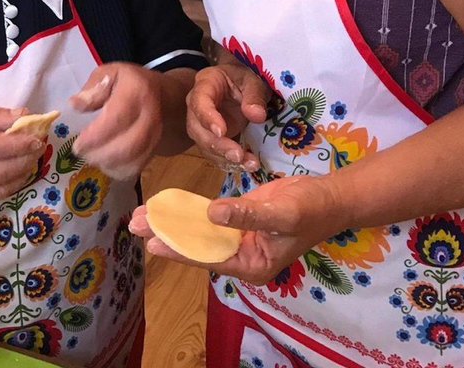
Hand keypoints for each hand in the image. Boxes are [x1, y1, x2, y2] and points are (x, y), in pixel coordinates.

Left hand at [70, 63, 161, 179]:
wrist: (165, 99)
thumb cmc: (131, 85)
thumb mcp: (112, 74)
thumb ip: (93, 88)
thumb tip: (75, 104)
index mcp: (137, 92)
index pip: (117, 119)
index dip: (95, 136)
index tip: (78, 145)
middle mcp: (150, 117)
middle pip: (127, 146)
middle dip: (100, 155)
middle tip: (82, 153)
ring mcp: (155, 137)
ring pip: (132, 161)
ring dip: (107, 164)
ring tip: (92, 157)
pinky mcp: (153, 151)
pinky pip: (135, 169)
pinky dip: (116, 171)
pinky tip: (105, 163)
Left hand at [129, 176, 347, 284]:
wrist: (329, 197)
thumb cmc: (311, 209)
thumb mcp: (281, 213)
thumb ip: (247, 215)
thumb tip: (212, 213)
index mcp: (252, 266)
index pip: (209, 258)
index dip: (180, 250)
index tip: (152, 242)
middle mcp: (240, 256)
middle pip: (197, 245)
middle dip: (167, 234)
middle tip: (134, 224)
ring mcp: (236, 238)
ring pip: (198, 231)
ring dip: (171, 222)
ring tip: (140, 214)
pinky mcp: (235, 220)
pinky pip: (207, 217)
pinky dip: (187, 211)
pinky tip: (165, 206)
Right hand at [186, 62, 271, 171]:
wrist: (241, 84)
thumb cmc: (245, 78)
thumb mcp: (254, 80)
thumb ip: (255, 95)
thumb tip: (256, 115)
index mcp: (205, 84)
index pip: (199, 101)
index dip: (208, 117)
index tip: (222, 131)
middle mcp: (197, 106)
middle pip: (198, 129)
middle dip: (217, 145)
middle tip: (238, 155)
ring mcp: (202, 124)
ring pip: (204, 145)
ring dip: (225, 158)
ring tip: (250, 164)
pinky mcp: (210, 138)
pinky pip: (214, 153)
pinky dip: (229, 163)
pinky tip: (246, 166)